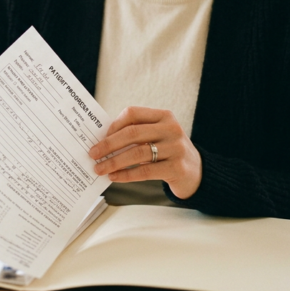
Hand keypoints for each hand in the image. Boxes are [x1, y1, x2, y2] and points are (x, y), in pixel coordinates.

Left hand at [88, 106, 202, 198]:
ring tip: (100, 168)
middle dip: (108, 144)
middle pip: (133, 133)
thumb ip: (136, 133)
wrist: (196, 172)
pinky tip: (114, 177)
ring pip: (137, 153)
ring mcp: (176, 148)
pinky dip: (126, 174)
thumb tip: (102, 141)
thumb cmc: (168, 151)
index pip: (133, 113)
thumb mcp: (157, 135)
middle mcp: (171, 129)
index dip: (114, 125)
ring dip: (114, 162)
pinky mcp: (177, 168)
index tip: (100, 137)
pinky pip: (145, 171)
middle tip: (92, 154)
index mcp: (164, 116)